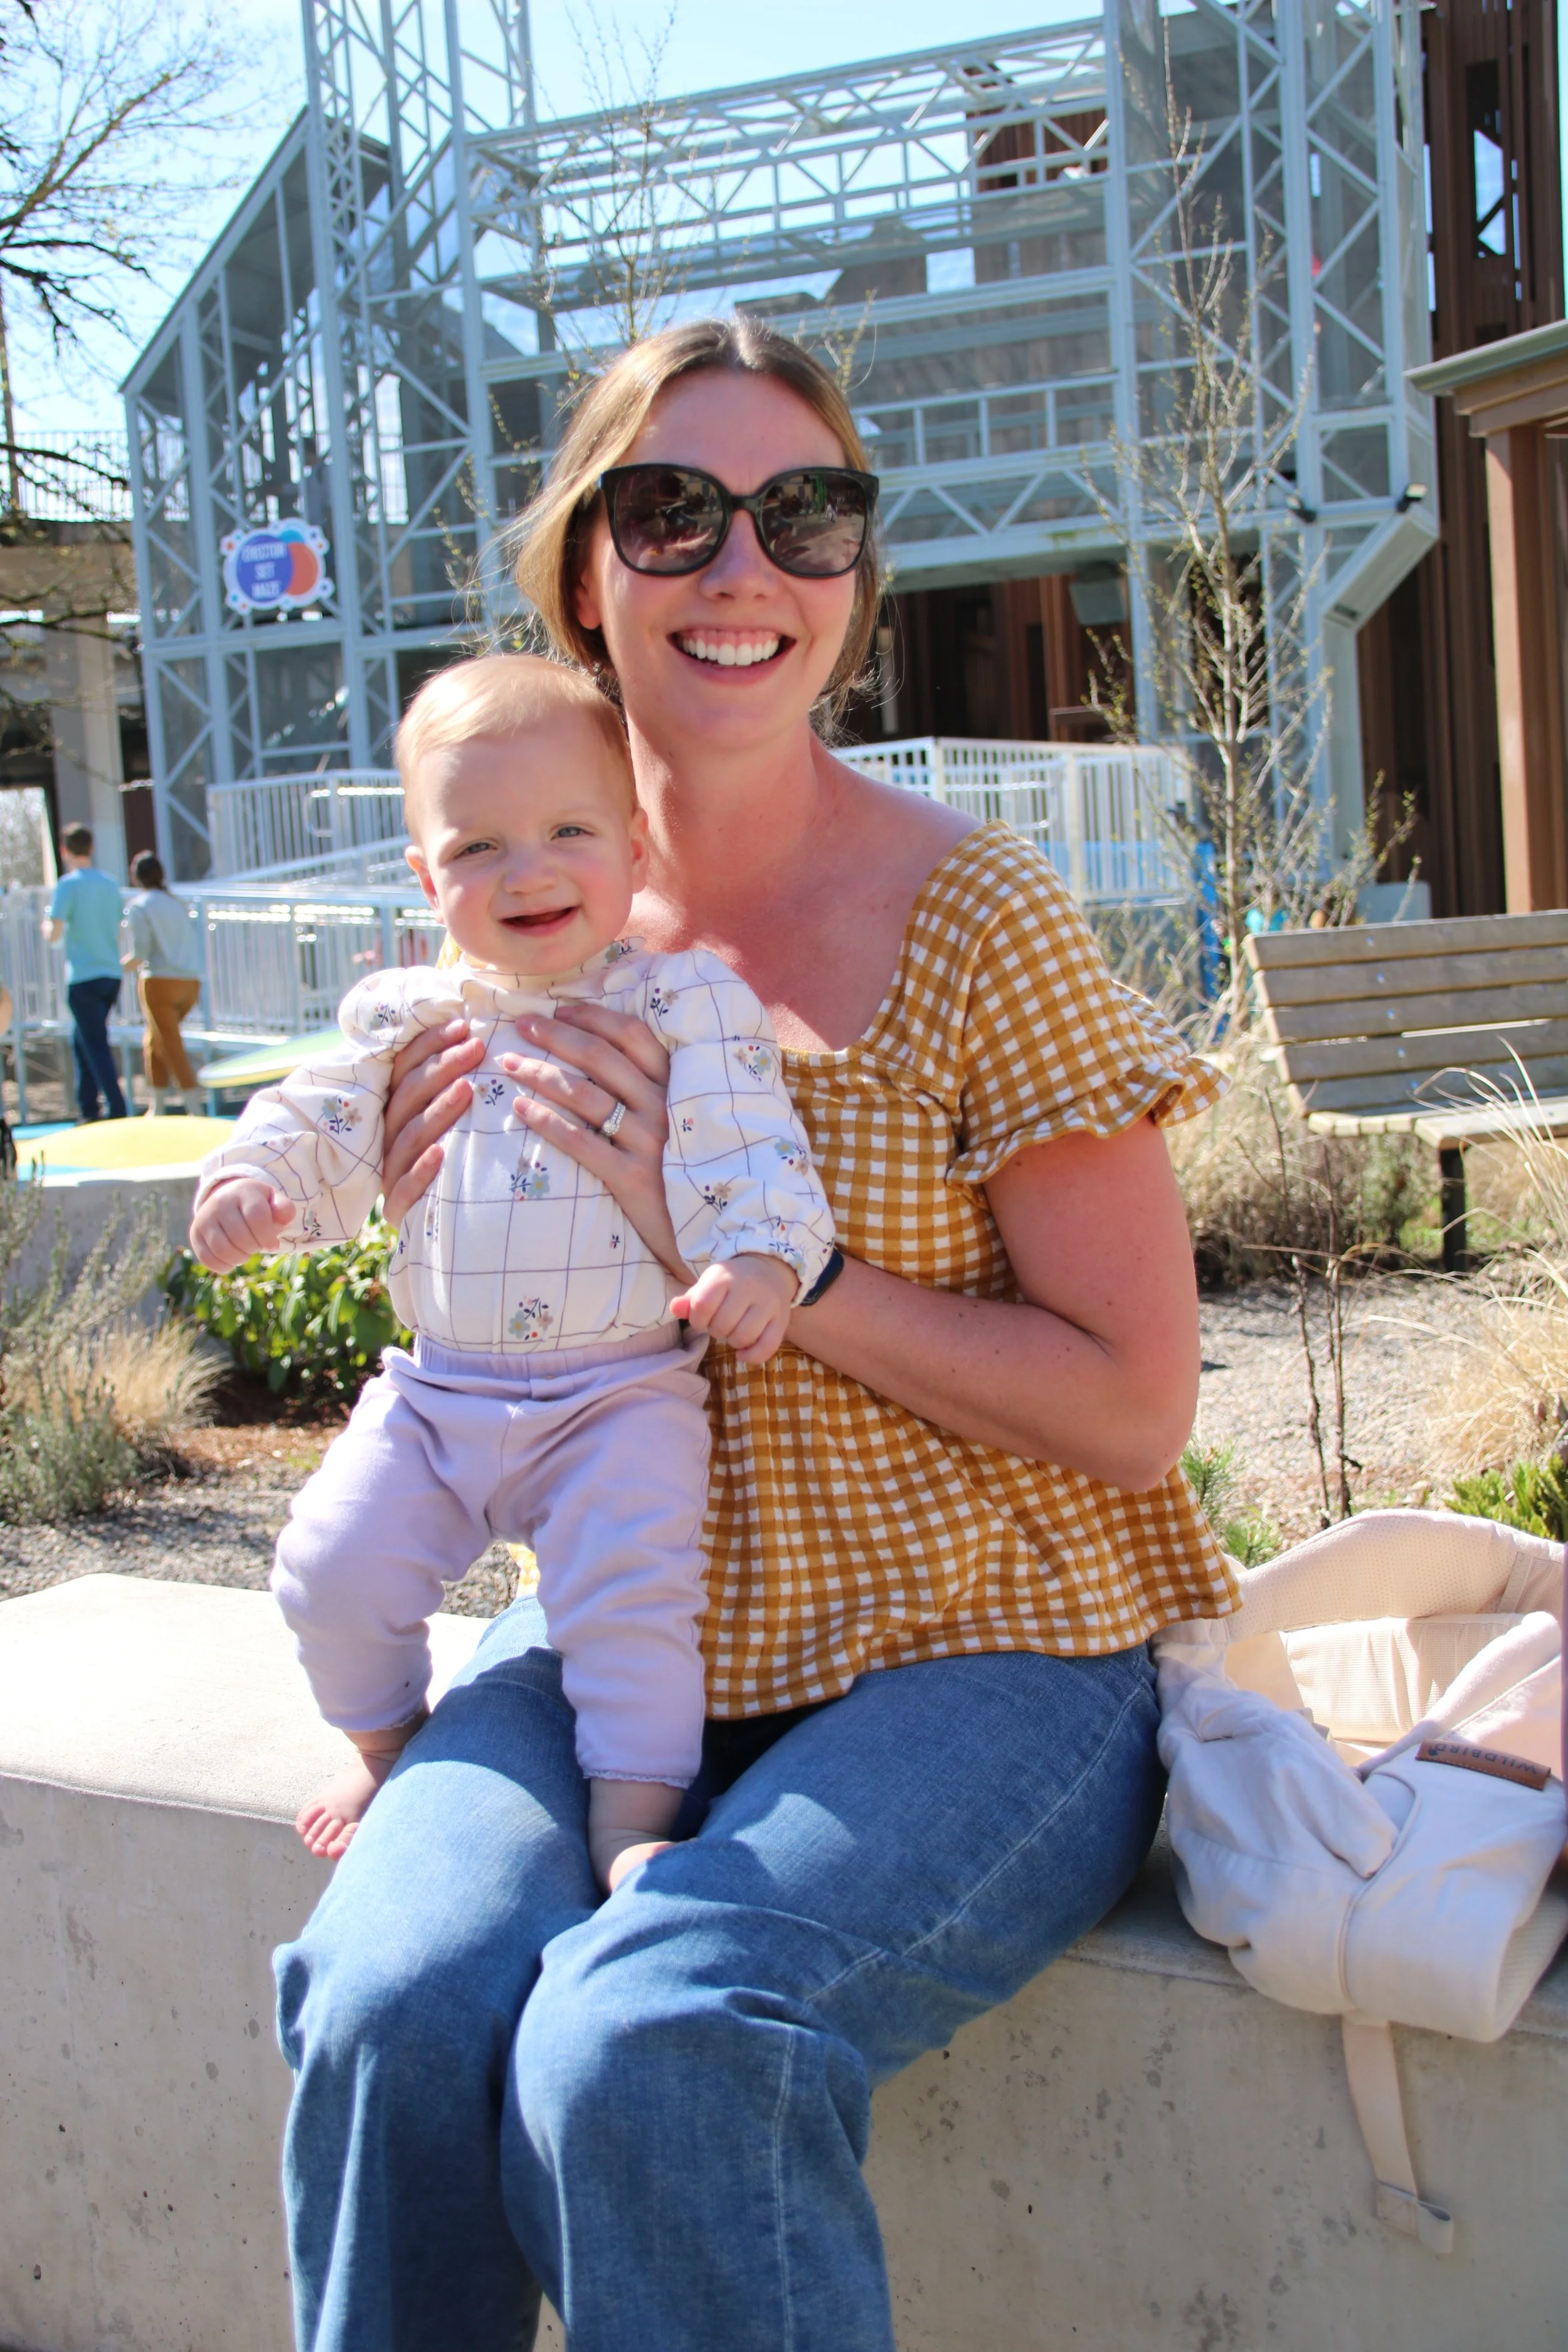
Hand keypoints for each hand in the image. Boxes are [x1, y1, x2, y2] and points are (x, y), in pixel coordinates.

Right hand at [190, 1177, 293, 1270]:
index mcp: (243, 1192)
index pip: (257, 1217)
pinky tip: (232, 1262)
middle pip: (241, 1237)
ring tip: (245, 1253)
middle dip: (255, 1248)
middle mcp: (220, 1202)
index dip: (267, 1237)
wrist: (228, 1199)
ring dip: (240, 1258)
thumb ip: (284, 1209)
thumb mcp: (273, 1201)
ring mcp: (204, 1217)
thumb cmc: (257, 1204)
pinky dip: (223, 1266)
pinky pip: (207, 1258)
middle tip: (257, 1245)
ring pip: (222, 1249)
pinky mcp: (195, 1233)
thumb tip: (282, 1218)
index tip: (273, 1244)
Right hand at [381, 1017, 483, 1225]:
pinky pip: (406, 1189)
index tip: (465, 1024)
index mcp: (399, 1112)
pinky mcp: (399, 1211)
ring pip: (409, 1136)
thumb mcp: (463, 1122)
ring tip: (468, 1088)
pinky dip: (421, 1170)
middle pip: (408, 1095)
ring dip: (438, 1111)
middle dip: (442, 1067)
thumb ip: (463, 1083)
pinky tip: (441, 1153)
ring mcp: (391, 1174)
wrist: (459, 1236)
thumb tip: (486, 1035)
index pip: (406, 1068)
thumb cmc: (467, 1165)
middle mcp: (390, 1138)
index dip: (432, 1045)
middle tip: (477, 1047)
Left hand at [501, 1002, 688, 1280]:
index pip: (632, 1035)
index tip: (557, 1010)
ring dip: (540, 1073)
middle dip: (555, 1035)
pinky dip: (545, 1120)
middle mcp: (665, 1107)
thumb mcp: (679, 1120)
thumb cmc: (682, 1169)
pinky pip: (581, 1142)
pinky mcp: (633, 1179)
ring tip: (510, 1064)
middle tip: (520, 1026)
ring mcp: (650, 1143)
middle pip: (600, 1057)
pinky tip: (519, 1108)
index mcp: (676, 1086)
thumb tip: (600, 1050)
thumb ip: (650, 1088)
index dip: (591, 1017)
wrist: (710, 1233)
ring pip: (585, 1095)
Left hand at [671, 1253, 796, 1365]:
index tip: (702, 1318)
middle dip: (715, 1330)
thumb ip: (691, 1299)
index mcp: (725, 1275)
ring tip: (733, 1332)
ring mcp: (768, 1304)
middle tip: (720, 1323)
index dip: (697, 1319)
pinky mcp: (781, 1320)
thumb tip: (675, 1309)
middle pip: (722, 1325)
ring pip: (744, 1337)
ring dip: (733, 1341)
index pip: (702, 1305)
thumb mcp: (710, 1283)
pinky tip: (743, 1353)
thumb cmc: (733, 1281)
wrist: (769, 1270)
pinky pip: (767, 1347)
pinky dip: (751, 1356)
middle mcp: (749, 1287)